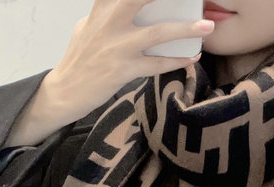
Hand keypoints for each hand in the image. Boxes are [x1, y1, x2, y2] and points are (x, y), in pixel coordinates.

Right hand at [46, 0, 214, 123]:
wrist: (66, 90)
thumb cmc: (81, 58)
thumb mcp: (88, 26)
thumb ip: (108, 13)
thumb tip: (131, 7)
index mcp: (101, 7)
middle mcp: (109, 22)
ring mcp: (117, 47)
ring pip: (158, 33)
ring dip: (186, 29)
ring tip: (207, 26)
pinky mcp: (123, 70)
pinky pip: (157, 64)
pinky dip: (177, 61)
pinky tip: (191, 57)